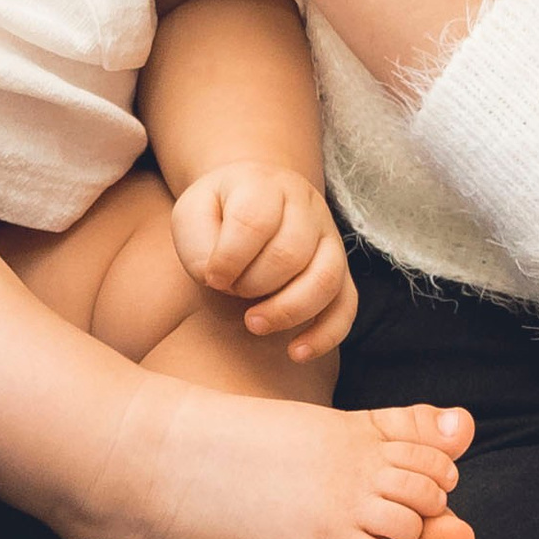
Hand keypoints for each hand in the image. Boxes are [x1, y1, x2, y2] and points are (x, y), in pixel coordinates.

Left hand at [170, 164, 357, 365]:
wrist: (252, 201)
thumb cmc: (217, 214)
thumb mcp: (191, 214)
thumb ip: (197, 244)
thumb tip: (220, 280)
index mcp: (264, 185)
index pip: (253, 222)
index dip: (228, 258)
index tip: (211, 276)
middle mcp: (305, 207)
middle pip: (290, 253)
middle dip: (253, 285)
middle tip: (230, 292)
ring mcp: (329, 238)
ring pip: (325, 280)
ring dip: (287, 311)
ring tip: (253, 324)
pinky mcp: (341, 270)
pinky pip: (346, 305)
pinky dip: (325, 334)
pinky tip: (297, 353)